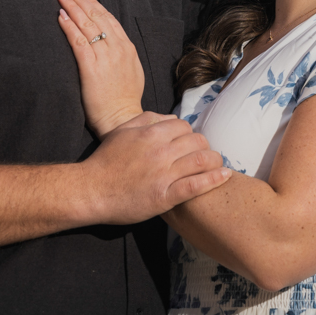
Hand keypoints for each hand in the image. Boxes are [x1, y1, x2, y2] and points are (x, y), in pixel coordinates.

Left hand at [57, 0, 146, 137]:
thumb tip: (111, 40)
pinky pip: (79, 42)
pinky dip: (69, 27)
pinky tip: (60, 16)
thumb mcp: (131, 70)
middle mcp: (117, 48)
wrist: (123, 119)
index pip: (108, 18)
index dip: (93, 2)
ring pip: (87, 25)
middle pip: (96, 16)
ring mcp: (105, 57)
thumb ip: (122, 52)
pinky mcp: (91, 68)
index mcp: (127, 47)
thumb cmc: (125, 98)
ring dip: (72, 7)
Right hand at [80, 115, 231, 223]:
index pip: (185, 126)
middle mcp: (160, 151)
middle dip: (205, 147)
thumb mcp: (123, 131)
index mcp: (151, 133)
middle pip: (197, 142)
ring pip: (202, 160)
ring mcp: (164, 174)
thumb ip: (147, 119)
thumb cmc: (105, 160)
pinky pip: (196, 185)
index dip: (190, 134)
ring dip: (214, 161)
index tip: (191, 144)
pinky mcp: (165, 196)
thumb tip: (171, 118)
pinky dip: (215, 179)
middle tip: (205, 155)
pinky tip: (225, 175)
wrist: (90, 190)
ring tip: (218, 165)